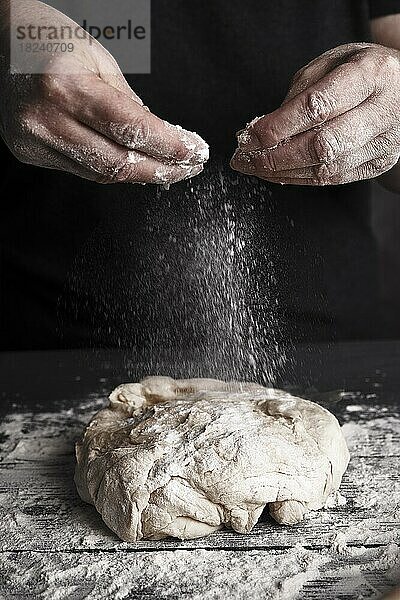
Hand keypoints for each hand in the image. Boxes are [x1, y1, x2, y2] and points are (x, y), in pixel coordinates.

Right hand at [0, 0, 207, 183]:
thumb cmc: (49, 39)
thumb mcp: (98, 58)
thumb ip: (128, 102)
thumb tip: (160, 138)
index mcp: (65, 85)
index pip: (130, 130)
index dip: (168, 146)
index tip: (193, 152)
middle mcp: (46, 119)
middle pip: (117, 164)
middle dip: (160, 169)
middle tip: (187, 167)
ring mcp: (33, 140)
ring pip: (101, 174)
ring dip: (139, 174)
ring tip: (166, 168)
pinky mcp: (29, 152)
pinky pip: (82, 170)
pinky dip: (111, 169)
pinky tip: (132, 164)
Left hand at [231, 43, 399, 185]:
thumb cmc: (362, 72)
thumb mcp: (332, 64)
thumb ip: (300, 93)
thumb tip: (263, 129)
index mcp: (371, 75)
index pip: (318, 106)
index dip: (278, 125)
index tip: (249, 135)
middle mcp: (383, 111)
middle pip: (323, 144)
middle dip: (276, 156)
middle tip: (246, 158)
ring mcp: (384, 143)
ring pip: (327, 168)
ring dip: (283, 171)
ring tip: (254, 167)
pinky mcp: (377, 164)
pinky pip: (333, 179)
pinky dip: (299, 178)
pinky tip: (278, 172)